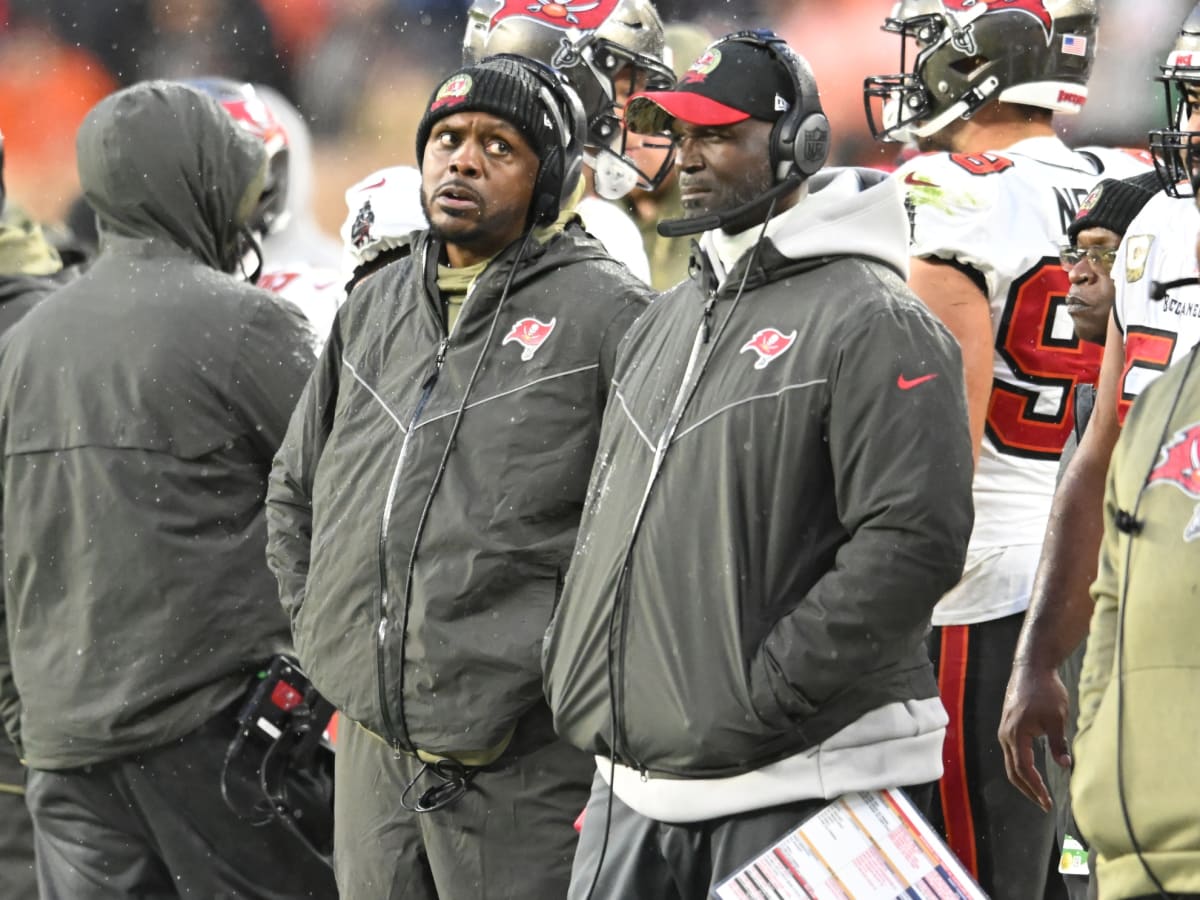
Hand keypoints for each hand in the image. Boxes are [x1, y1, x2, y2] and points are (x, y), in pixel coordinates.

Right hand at [998, 663, 1071, 811]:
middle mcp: (1005, 735)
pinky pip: (1011, 753)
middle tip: (1044, 804)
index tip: (1048, 802)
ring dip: (1023, 780)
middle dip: (1028, 790)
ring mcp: (1004, 730)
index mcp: (1016, 734)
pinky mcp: (1008, 726)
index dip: (1036, 788)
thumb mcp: (1057, 718)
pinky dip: (1020, 767)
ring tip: (1039, 793)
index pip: (1024, 770)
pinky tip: (1032, 771)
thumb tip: (1065, 765)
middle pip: (1012, 771)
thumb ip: (1058, 743)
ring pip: (1010, 763)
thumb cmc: (1045, 690)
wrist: (1032, 668)